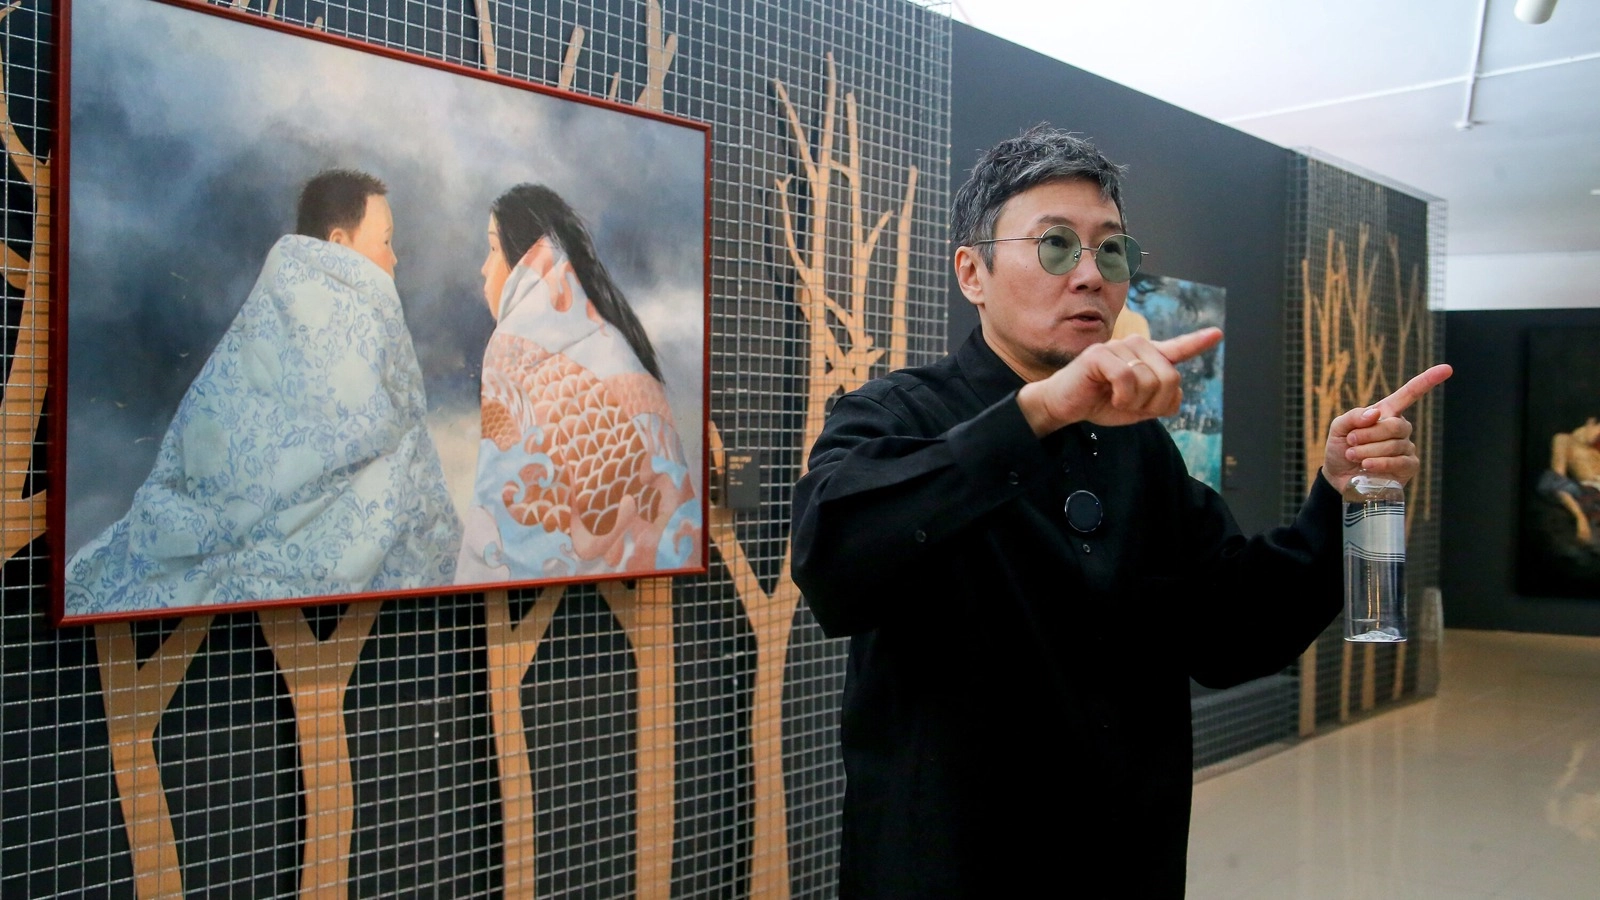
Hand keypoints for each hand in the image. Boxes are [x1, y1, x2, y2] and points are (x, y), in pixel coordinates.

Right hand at [1017, 327, 1223, 434]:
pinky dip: (1122, 397)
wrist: (1065, 406)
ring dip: (1135, 402)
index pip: (1176, 349)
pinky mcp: (1100, 354)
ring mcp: (1118, 347)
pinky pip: (1127, 380)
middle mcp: (1135, 346)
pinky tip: (1109, 397)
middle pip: (1170, 377)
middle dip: (1155, 402)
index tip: (1217, 334)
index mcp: (1145, 358)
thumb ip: (1160, 401)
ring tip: (1116, 400)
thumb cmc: (1099, 403)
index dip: (1197, 342)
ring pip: (1149, 380)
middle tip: (1132, 406)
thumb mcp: (1137, 408)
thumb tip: (1176, 393)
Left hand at [1322, 364, 1452, 493]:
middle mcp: (1400, 428)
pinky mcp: (1409, 466)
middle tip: (1351, 441)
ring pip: (1394, 445)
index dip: (1428, 380)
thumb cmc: (1342, 448)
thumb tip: (1375, 414)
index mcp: (1387, 412)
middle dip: (1368, 434)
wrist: (1339, 476)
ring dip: (1367, 451)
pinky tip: (1366, 466)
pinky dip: (1379, 463)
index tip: (1447, 368)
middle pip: (1395, 425)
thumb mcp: (1339, 428)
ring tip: (1352, 455)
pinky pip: (1399, 462)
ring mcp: (1407, 447)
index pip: (1410, 394)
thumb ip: (1353, 416)